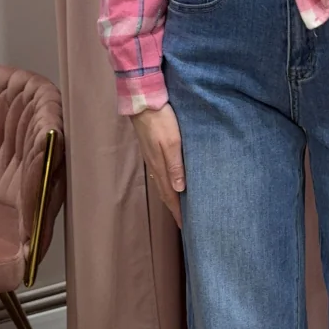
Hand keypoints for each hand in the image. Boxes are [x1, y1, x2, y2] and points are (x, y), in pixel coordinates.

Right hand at [131, 102, 185, 223]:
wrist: (143, 102)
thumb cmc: (161, 121)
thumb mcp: (172, 142)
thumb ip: (176, 165)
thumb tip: (180, 190)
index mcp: (160, 166)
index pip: (171, 195)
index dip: (178, 211)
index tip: (185, 226)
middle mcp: (155, 166)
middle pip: (165, 193)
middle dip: (174, 209)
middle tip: (183, 222)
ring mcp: (151, 158)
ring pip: (162, 184)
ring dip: (170, 198)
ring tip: (178, 208)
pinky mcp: (151, 151)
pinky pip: (160, 174)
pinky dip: (166, 184)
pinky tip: (170, 184)